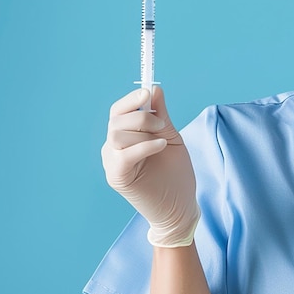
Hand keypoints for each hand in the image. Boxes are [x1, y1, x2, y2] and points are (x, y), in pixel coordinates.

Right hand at [102, 87, 200, 246]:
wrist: (180, 205)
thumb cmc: (175, 172)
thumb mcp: (170, 135)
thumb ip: (160, 114)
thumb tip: (153, 88)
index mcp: (125, 135)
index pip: (118, 110)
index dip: (132, 99)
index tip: (147, 93)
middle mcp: (113, 148)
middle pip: (117, 119)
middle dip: (143, 117)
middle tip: (162, 126)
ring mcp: (112, 163)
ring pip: (117, 134)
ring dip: (143, 131)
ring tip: (162, 141)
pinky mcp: (118, 177)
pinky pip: (125, 154)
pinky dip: (145, 145)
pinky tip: (161, 146)